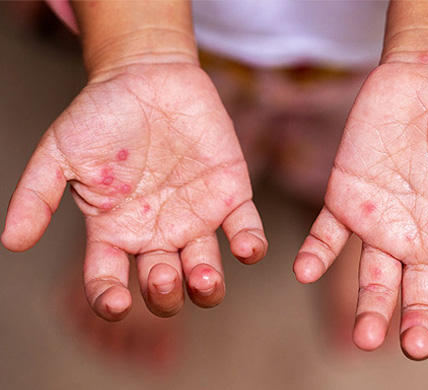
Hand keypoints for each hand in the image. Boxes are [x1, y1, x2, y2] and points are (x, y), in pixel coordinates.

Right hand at [2, 63, 266, 319]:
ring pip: (206, 270)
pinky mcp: (229, 196)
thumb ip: (38, 195)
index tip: (117, 301)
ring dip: (208, 287)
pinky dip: (249, 245)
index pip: (108, 280)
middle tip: (163, 276)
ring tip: (203, 278)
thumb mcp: (59, 152)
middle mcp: (157, 233)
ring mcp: (195, 217)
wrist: (148, 77)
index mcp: (115, 230)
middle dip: (164, 294)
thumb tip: (12, 241)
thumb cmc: (102, 114)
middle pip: (163, 285)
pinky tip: (246, 249)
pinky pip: (244, 229)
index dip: (111, 299)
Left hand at [294, 61, 427, 358]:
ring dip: (368, 307)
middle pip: (419, 294)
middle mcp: (420, 238)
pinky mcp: (346, 200)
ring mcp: (381, 222)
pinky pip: (327, 235)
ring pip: (372, 276)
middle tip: (413, 346)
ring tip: (365, 336)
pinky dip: (316, 255)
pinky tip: (306, 272)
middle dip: (417, 321)